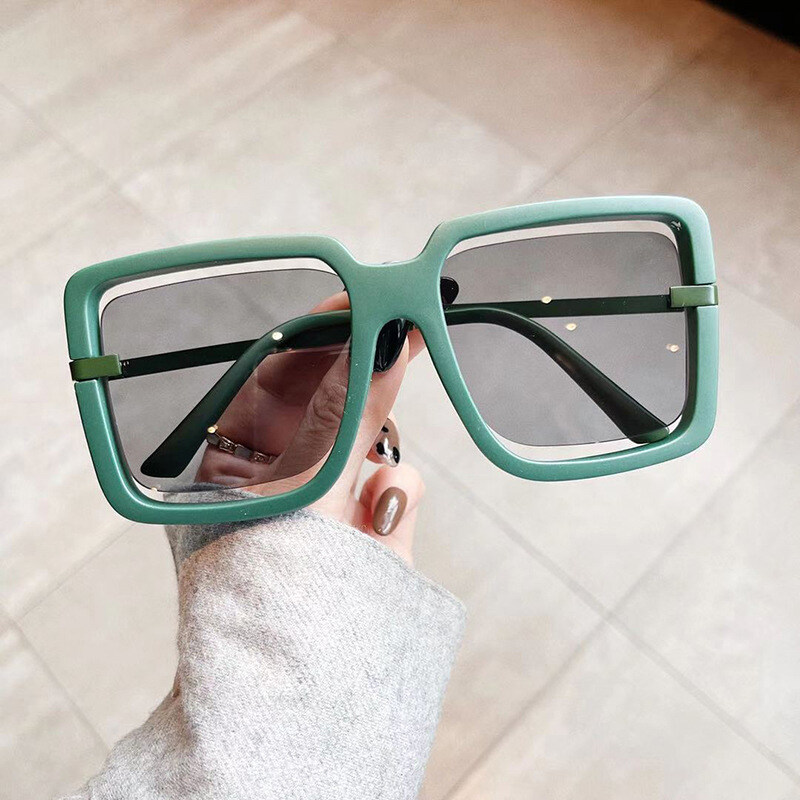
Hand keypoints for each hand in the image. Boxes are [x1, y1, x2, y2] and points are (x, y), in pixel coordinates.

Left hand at [195, 293, 425, 564]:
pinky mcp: (373, 524)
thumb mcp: (307, 486)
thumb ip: (349, 412)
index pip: (273, 377)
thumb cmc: (275, 588)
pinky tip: (382, 528)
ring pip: (375, 436)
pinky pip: (401, 481)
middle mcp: (283, 475)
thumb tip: (382, 341)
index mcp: (236, 460)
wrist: (309, 688)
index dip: (315, 334)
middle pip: (332, 399)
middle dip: (366, 373)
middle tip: (405, 321)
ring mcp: (331, 499)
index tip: (358, 297)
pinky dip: (399, 495)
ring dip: (379, 447)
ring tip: (368, 485)